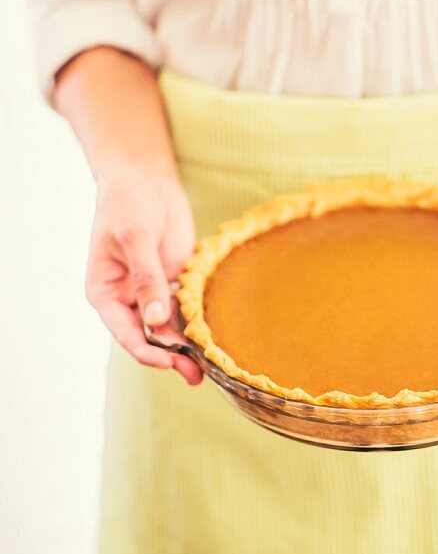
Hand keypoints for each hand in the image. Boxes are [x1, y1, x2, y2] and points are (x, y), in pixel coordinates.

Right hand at [86, 167, 202, 383]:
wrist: (144, 178)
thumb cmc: (128, 204)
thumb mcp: (135, 237)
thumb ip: (146, 278)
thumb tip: (154, 320)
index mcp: (106, 293)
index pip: (124, 332)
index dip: (145, 350)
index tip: (167, 361)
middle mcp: (128, 299)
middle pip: (149, 337)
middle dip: (170, 356)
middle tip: (195, 374)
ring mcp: (153, 292)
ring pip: (169, 328)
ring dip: (187, 346)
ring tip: (210, 368)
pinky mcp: (175, 282)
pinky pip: (186, 309)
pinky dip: (198, 323)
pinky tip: (216, 337)